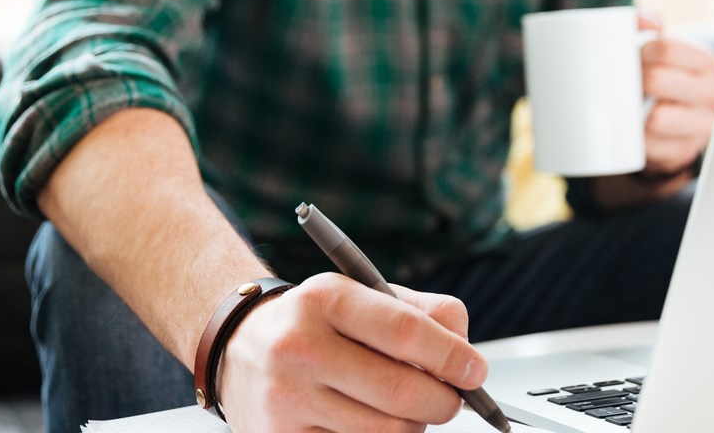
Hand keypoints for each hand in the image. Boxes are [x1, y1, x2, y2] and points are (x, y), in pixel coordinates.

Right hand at [216, 273, 485, 432]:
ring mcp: (287, 399)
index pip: (406, 332)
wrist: (239, 347)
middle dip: (443, 401)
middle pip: (401, 391)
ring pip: (386, 432)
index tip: (474, 371)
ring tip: (405, 409)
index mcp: (325, 299)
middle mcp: (299, 347)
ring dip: (413, 426)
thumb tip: (465, 350)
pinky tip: (370, 421)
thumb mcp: (362, 294)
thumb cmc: (314, 322)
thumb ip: (421, 312)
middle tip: (451, 398)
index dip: (452, 356)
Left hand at [639, 13, 713, 176]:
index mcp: (706, 62)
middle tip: (622, 81)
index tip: (630, 55)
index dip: (639, 51)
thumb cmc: (659, 74)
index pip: (666, 48)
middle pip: (656, 80)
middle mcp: (710, 93)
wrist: (668, 118)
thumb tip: (649, 22)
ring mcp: (701, 125)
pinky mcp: (684, 151)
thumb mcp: (656, 46)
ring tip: (625, 104)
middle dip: (631, 80)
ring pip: (656, 117)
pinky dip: (638, 140)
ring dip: (632, 112)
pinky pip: (653, 146)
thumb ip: (645, 21)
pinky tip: (633, 131)